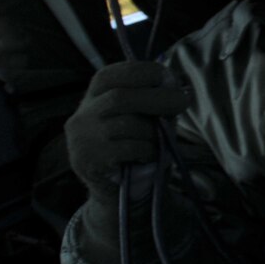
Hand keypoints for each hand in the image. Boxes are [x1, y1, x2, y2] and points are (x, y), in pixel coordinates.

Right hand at [64, 61, 189, 196]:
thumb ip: (155, 101)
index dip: (140, 72)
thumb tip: (176, 87)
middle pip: (119, 98)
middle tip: (182, 102)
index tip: (167, 77)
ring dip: (152, 131)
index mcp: (93, 99)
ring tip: (159, 140)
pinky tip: (149, 155)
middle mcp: (82, 116)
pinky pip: (128, 149)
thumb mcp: (144, 117)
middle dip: (157, 98)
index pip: (109, 75)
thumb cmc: (136, 147)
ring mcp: (82, 139)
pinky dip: (147, 150)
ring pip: (126, 125)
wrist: (119, 191)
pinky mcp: (88, 161)